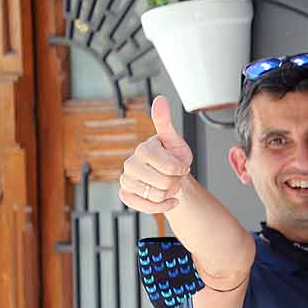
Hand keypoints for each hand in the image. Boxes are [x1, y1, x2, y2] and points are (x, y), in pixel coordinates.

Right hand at [119, 96, 193, 213]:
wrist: (170, 177)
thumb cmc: (173, 158)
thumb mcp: (175, 141)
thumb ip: (166, 122)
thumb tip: (159, 100)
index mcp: (143, 149)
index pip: (171, 168)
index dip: (181, 169)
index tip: (180, 163)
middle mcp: (130, 163)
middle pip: (164, 183)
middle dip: (175, 182)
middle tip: (173, 175)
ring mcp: (126, 180)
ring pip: (156, 196)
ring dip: (168, 193)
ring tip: (167, 183)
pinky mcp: (126, 194)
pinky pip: (146, 207)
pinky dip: (162, 206)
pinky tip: (167, 199)